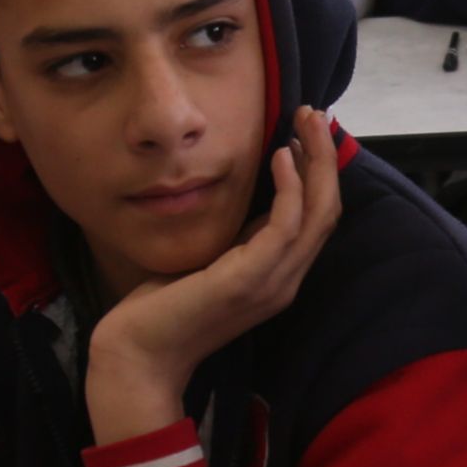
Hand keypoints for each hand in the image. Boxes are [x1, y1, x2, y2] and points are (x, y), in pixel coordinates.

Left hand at [84, 107, 342, 442]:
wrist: (138, 354)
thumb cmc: (166, 307)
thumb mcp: (213, 261)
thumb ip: (239, 237)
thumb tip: (254, 197)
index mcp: (279, 276)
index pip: (319, 217)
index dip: (321, 171)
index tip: (308, 129)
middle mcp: (285, 280)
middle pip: (328, 209)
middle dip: (326, 156)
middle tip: (315, 112)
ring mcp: (271, 283)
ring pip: (317, 213)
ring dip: (316, 161)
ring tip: (305, 120)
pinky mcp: (248, 280)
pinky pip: (285, 226)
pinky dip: (291, 187)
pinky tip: (279, 155)